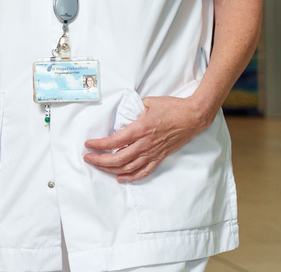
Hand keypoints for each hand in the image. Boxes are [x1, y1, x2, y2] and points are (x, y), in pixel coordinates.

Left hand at [83, 95, 210, 181]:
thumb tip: (120, 113)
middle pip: (118, 158)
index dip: (98, 145)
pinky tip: (120, 178)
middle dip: (99, 160)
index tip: (88, 144)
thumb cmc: (171, 107)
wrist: (193, 116)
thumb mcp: (147, 102)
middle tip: (88, 158)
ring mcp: (153, 153)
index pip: (114, 142)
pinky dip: (131, 177)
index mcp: (140, 129)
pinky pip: (144, 171)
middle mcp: (145, 144)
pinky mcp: (160, 157)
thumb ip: (132, 109)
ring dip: (111, 170)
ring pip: (128, 167)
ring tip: (99, 167)